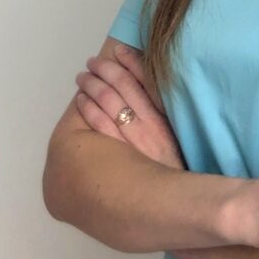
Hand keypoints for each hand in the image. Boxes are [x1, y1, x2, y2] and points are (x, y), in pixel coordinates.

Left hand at [74, 44, 186, 170]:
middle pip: (122, 87)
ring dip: (92, 85)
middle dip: (105, 70)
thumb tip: (147, 86)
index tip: (119, 50)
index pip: (146, 80)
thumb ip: (164, 111)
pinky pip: (98, 126)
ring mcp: (131, 142)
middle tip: (93, 63)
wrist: (172, 209)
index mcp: (167, 118)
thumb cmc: (175, 171)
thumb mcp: (176, 136)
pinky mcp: (116, 158)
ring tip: (84, 77)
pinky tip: (82, 101)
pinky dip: (87, 108)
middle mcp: (150, 126)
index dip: (130, 61)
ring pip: (106, 103)